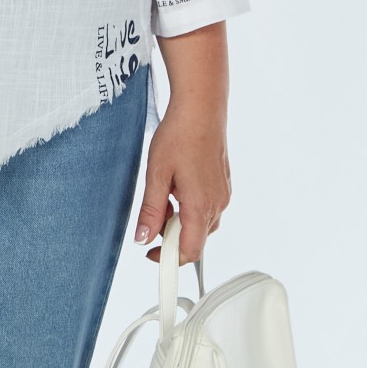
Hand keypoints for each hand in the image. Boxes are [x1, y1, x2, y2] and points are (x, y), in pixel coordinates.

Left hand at [133, 101, 230, 265]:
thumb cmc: (179, 136)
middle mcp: (218, 204)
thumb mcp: (156, 175)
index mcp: (201, 206)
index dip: (169, 258)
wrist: (201, 109)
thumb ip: (150, 211)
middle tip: (153, 213)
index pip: (190, 251)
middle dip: (171, 236)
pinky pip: (208, 208)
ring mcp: (224, 194)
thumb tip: (143, 239)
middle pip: (195, 239)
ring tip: (165, 192)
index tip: (151, 254)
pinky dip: (190, 207)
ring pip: (201, 224)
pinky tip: (178, 185)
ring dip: (181, 220)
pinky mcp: (224, 185)